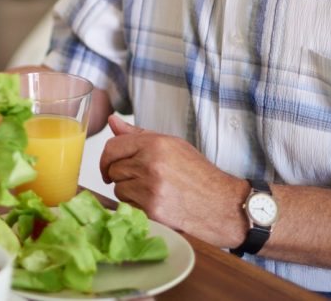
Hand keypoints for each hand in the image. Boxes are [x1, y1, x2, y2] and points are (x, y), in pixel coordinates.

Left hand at [100, 115, 249, 246]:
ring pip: (118, 189)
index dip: (107, 158)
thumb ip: (138, 135)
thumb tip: (112, 121)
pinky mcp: (151, 210)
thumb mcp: (173, 146)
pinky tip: (156, 204)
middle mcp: (151, 164)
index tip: (109, 166)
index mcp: (156, 144)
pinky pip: (127, 206)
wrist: (223, 206)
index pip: (113, 146)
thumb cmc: (199, 175)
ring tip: (153, 192)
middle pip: (113, 169)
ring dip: (129, 192)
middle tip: (143, 180)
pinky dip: (136, 207)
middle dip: (122, 175)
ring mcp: (150, 188)